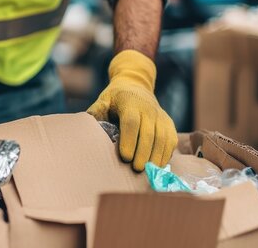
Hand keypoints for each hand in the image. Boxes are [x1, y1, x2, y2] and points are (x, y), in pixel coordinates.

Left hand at [87, 50, 176, 170]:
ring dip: (156, 156)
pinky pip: (171, 141)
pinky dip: (166, 154)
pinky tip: (158, 166)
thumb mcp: (104, 100)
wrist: (136, 85)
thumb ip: (97, 112)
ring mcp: (160, 116)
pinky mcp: (169, 123)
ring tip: (148, 171)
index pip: (131, 122)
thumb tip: (87, 125)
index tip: (125, 157)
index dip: (129, 140)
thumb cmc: (115, 98)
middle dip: (143, 153)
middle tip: (136, 169)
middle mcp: (148, 109)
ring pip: (162, 138)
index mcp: (130, 103)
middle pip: (149, 133)